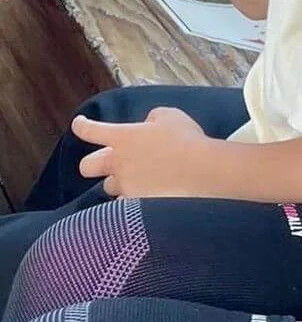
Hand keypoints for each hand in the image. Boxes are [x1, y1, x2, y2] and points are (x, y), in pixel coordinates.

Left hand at [73, 107, 209, 197]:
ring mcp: (126, 186)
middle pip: (86, 166)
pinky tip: (148, 196)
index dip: (81, 126)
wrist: (200, 170)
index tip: (80, 123)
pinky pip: (126, 205)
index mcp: (122, 137)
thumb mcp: (169, 116)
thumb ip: (151, 118)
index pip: (90, 131)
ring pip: (110, 187)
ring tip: (141, 178)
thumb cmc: (185, 138)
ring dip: (121, 182)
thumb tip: (147, 126)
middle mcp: (117, 163)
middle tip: (110, 162)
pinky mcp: (136, 205)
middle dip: (95, 163)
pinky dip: (133, 201)